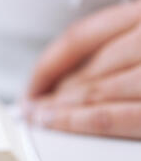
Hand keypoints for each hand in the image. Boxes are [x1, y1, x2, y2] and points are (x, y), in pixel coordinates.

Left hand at [26, 1, 140, 138]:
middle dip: (50, 91)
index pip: (79, 38)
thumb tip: (70, 76)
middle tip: (30, 106)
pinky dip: (75, 121)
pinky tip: (55, 123)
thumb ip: (117, 48)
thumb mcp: (140, 37)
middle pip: (82, 68)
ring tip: (37, 117)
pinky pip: (108, 117)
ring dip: (56, 108)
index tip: (32, 81)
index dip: (47, 64)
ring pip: (90, 92)